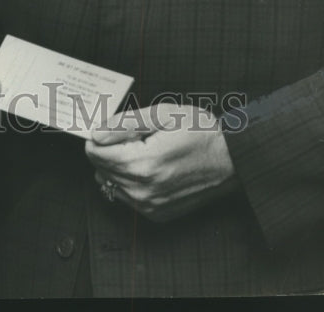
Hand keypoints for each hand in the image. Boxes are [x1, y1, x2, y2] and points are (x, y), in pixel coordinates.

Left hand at [84, 103, 236, 221]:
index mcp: (143, 164)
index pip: (95, 153)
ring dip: (118, 166)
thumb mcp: (163, 114)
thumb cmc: (201, 132)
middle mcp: (144, 191)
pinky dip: (130, 181)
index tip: (113, 128)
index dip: (100, 136)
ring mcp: (151, 206)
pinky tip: (150, 167)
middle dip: (109, 149)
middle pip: (100, 168)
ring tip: (144, 151)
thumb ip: (124, 123)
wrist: (234, 160)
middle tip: (135, 137)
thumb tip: (96, 133)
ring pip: (110, 183)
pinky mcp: (158, 215)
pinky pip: (127, 197)